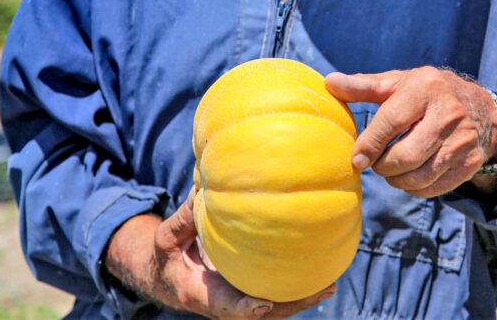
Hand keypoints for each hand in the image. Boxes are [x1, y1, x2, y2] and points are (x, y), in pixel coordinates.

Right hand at [104, 187, 334, 318]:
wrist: (168, 277)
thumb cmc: (167, 255)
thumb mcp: (167, 238)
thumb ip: (183, 218)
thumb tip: (201, 188)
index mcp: (199, 293)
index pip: (223, 306)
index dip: (242, 308)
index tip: (261, 305)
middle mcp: (222, 303)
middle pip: (260, 314)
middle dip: (289, 305)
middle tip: (319, 290)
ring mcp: (237, 300)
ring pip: (272, 309)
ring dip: (300, 300)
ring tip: (329, 285)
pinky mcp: (247, 293)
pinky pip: (274, 295)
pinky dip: (295, 289)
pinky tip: (320, 276)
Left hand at [325, 67, 496, 197]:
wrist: (481, 108)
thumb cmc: (428, 93)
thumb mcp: (399, 83)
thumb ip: (363, 86)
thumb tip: (329, 82)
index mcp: (426, 88)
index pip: (391, 122)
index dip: (370, 144)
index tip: (356, 158)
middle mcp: (449, 113)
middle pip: (405, 156)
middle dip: (382, 166)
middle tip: (375, 162)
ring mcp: (463, 140)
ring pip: (419, 176)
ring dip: (396, 180)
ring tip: (390, 169)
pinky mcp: (471, 162)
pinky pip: (434, 188)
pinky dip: (415, 188)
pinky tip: (410, 175)